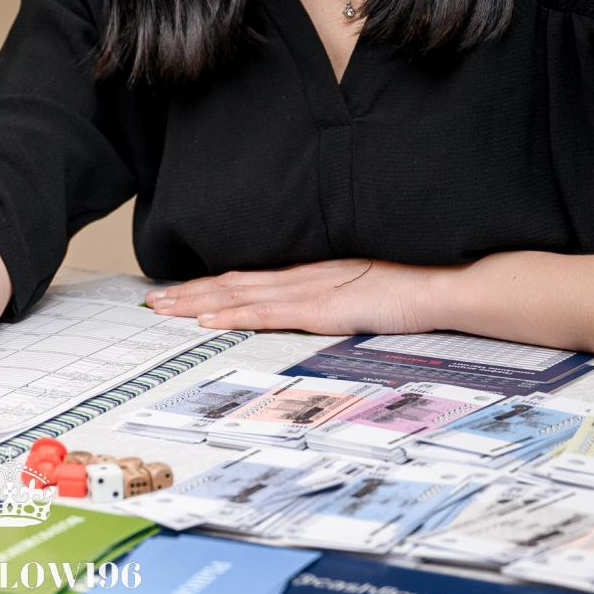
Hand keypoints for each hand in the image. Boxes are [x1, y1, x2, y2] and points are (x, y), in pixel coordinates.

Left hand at [143, 259, 439, 334]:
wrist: (440, 280)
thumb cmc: (410, 286)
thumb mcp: (362, 290)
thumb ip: (335, 296)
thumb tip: (315, 310)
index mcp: (310, 273)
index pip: (248, 278)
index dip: (210, 283)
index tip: (179, 290)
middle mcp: (301, 276)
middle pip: (233, 282)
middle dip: (190, 291)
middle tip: (153, 300)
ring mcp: (308, 290)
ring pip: (239, 294)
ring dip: (198, 301)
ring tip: (164, 308)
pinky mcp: (320, 308)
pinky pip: (267, 313)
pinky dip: (234, 315)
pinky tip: (209, 319)